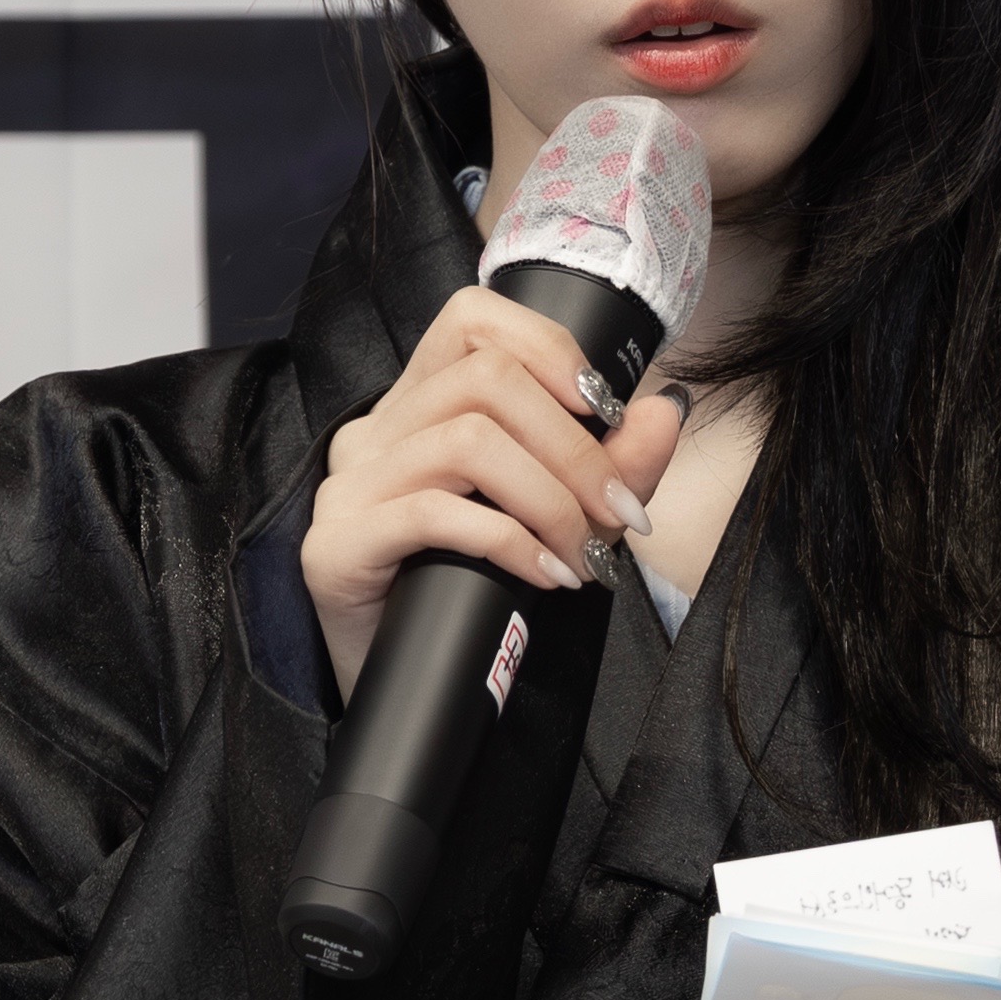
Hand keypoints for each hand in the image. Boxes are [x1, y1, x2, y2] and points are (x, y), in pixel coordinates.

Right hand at [301, 289, 686, 698]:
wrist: (404, 680)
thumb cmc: (471, 589)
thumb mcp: (560, 515)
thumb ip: (614, 462)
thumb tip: (664, 408)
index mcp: (419, 404)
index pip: (472, 319)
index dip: (548, 347)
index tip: (607, 413)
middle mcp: (376, 430)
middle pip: (486, 380)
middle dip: (574, 447)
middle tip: (618, 512)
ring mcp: (350, 484)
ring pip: (466, 442)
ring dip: (550, 500)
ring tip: (585, 556)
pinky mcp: (337, 544)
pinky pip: (433, 513)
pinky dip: (509, 542)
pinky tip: (545, 576)